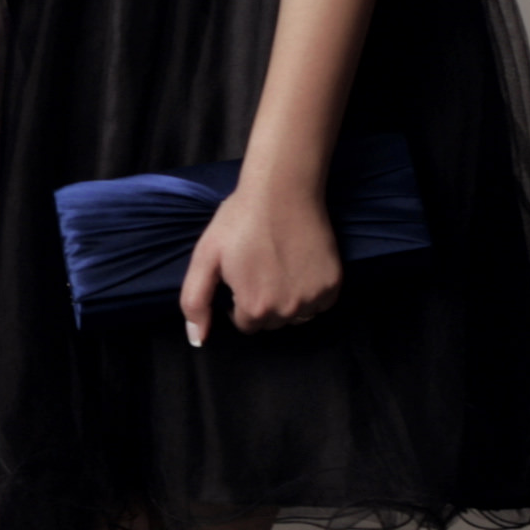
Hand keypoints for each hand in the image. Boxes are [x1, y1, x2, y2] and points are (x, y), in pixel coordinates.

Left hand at [178, 171, 342, 347]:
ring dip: (287, 301)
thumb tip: (197, 340)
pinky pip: (320, 304)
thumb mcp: (205, 257)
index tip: (240, 277)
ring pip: (296, 316)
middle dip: (262, 303)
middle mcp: (287, 310)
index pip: (245, 324)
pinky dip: (311, 294)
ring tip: (278, 268)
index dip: (239, 301)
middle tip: (259, 268)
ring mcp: (313, 297)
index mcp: (254, 308)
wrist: (282, 189)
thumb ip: (196, 302)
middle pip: (271, 322)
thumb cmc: (240, 220)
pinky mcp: (333, 284)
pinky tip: (299, 268)